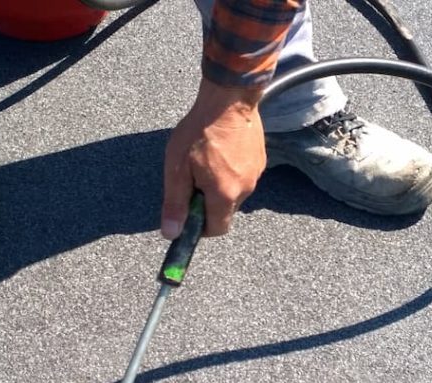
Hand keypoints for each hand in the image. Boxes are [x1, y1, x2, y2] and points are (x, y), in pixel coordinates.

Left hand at [161, 79, 266, 238]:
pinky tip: (219, 152)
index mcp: (225, 195)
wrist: (228, 99)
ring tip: (205, 161)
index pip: (217, 229)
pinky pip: (242, 177)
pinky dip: (229, 173)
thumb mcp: (177, 168)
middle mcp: (245, 189)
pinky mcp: (260, 160)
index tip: (188, 212)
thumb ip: (176, 203)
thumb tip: (171, 234)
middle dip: (207, 203)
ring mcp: (256, 174)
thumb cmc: (199, 131)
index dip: (200, 227)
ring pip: (234, 193)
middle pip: (225, 211)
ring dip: (218, 187)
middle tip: (192, 179)